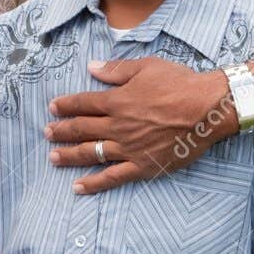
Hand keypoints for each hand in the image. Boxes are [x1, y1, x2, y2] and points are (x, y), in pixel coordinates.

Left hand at [43, 58, 237, 193]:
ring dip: (69, 155)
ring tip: (53, 157)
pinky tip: (78, 187)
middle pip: (81, 129)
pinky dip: (93, 183)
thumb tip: (91, 67)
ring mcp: (128, 148)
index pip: (83, 103)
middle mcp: (117, 126)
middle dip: (61, 131)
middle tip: (46, 133)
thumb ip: (116, 70)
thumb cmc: (179, 84)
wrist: (206, 109)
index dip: (65, 105)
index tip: (52, 108)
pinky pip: (112, 177)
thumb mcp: (146, 67)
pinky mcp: (142, 166)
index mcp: (116, 101)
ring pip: (91, 153)